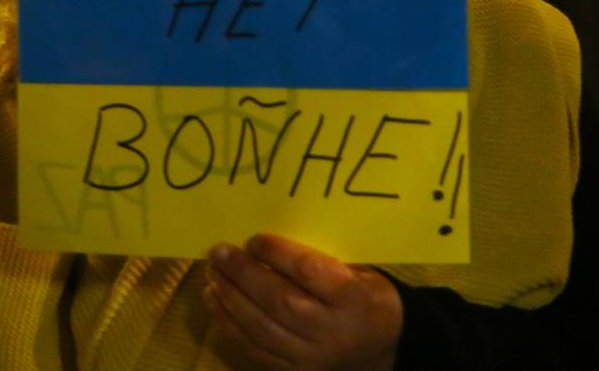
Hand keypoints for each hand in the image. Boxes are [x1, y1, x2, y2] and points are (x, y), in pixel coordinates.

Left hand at [204, 234, 401, 370]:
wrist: (386, 347)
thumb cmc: (365, 297)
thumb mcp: (357, 272)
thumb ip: (318, 260)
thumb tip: (264, 242)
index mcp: (354, 299)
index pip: (309, 272)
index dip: (276, 253)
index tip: (253, 238)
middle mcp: (333, 332)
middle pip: (279, 300)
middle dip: (242, 274)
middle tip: (218, 252)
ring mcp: (312, 358)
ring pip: (262, 328)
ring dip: (230, 298)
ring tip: (212, 274)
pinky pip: (255, 349)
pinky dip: (230, 324)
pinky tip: (216, 301)